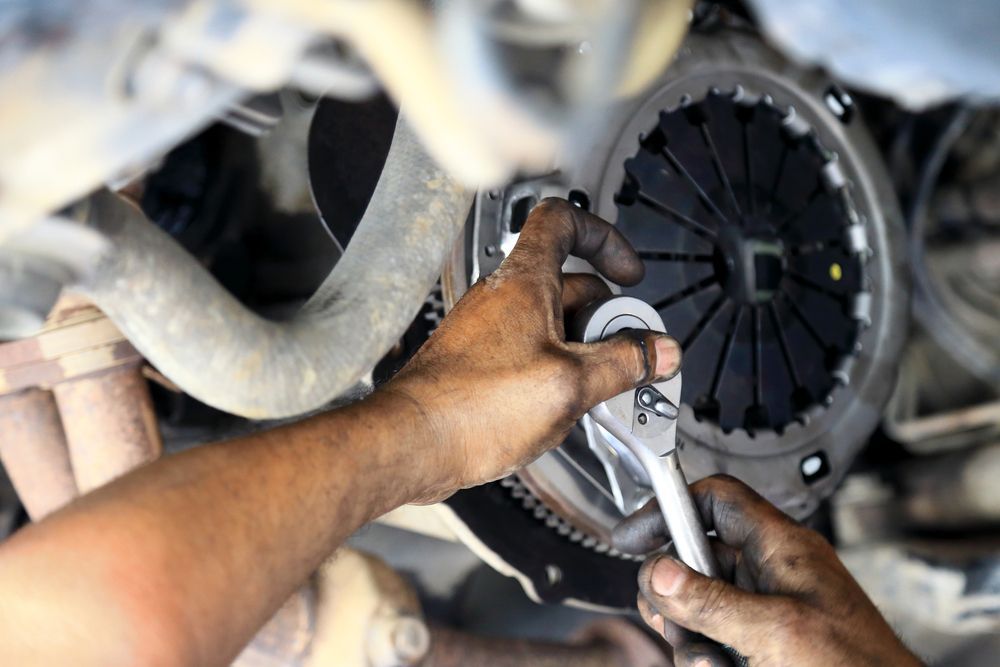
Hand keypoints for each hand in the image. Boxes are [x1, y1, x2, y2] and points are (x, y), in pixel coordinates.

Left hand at [383, 198, 680, 494]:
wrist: (414, 442)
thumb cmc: (472, 407)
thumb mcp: (570, 385)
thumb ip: (622, 364)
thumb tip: (658, 351)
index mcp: (523, 283)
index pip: (562, 220)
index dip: (603, 236)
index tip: (626, 272)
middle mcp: (502, 298)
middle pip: (568, 283)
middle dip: (605, 315)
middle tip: (624, 350)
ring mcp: (488, 330)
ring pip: (550, 322)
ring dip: (582, 347)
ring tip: (597, 385)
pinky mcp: (479, 362)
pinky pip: (529, 350)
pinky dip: (555, 367)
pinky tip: (564, 404)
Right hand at [614, 475, 922, 666]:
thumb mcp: (776, 631)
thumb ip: (711, 601)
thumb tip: (658, 573)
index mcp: (782, 548)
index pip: (716, 499)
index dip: (672, 509)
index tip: (634, 537)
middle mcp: (770, 573)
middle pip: (693, 561)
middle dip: (674, 596)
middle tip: (672, 621)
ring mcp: (765, 612)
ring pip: (696, 608)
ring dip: (690, 639)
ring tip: (712, 662)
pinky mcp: (761, 645)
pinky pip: (711, 641)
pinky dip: (705, 659)